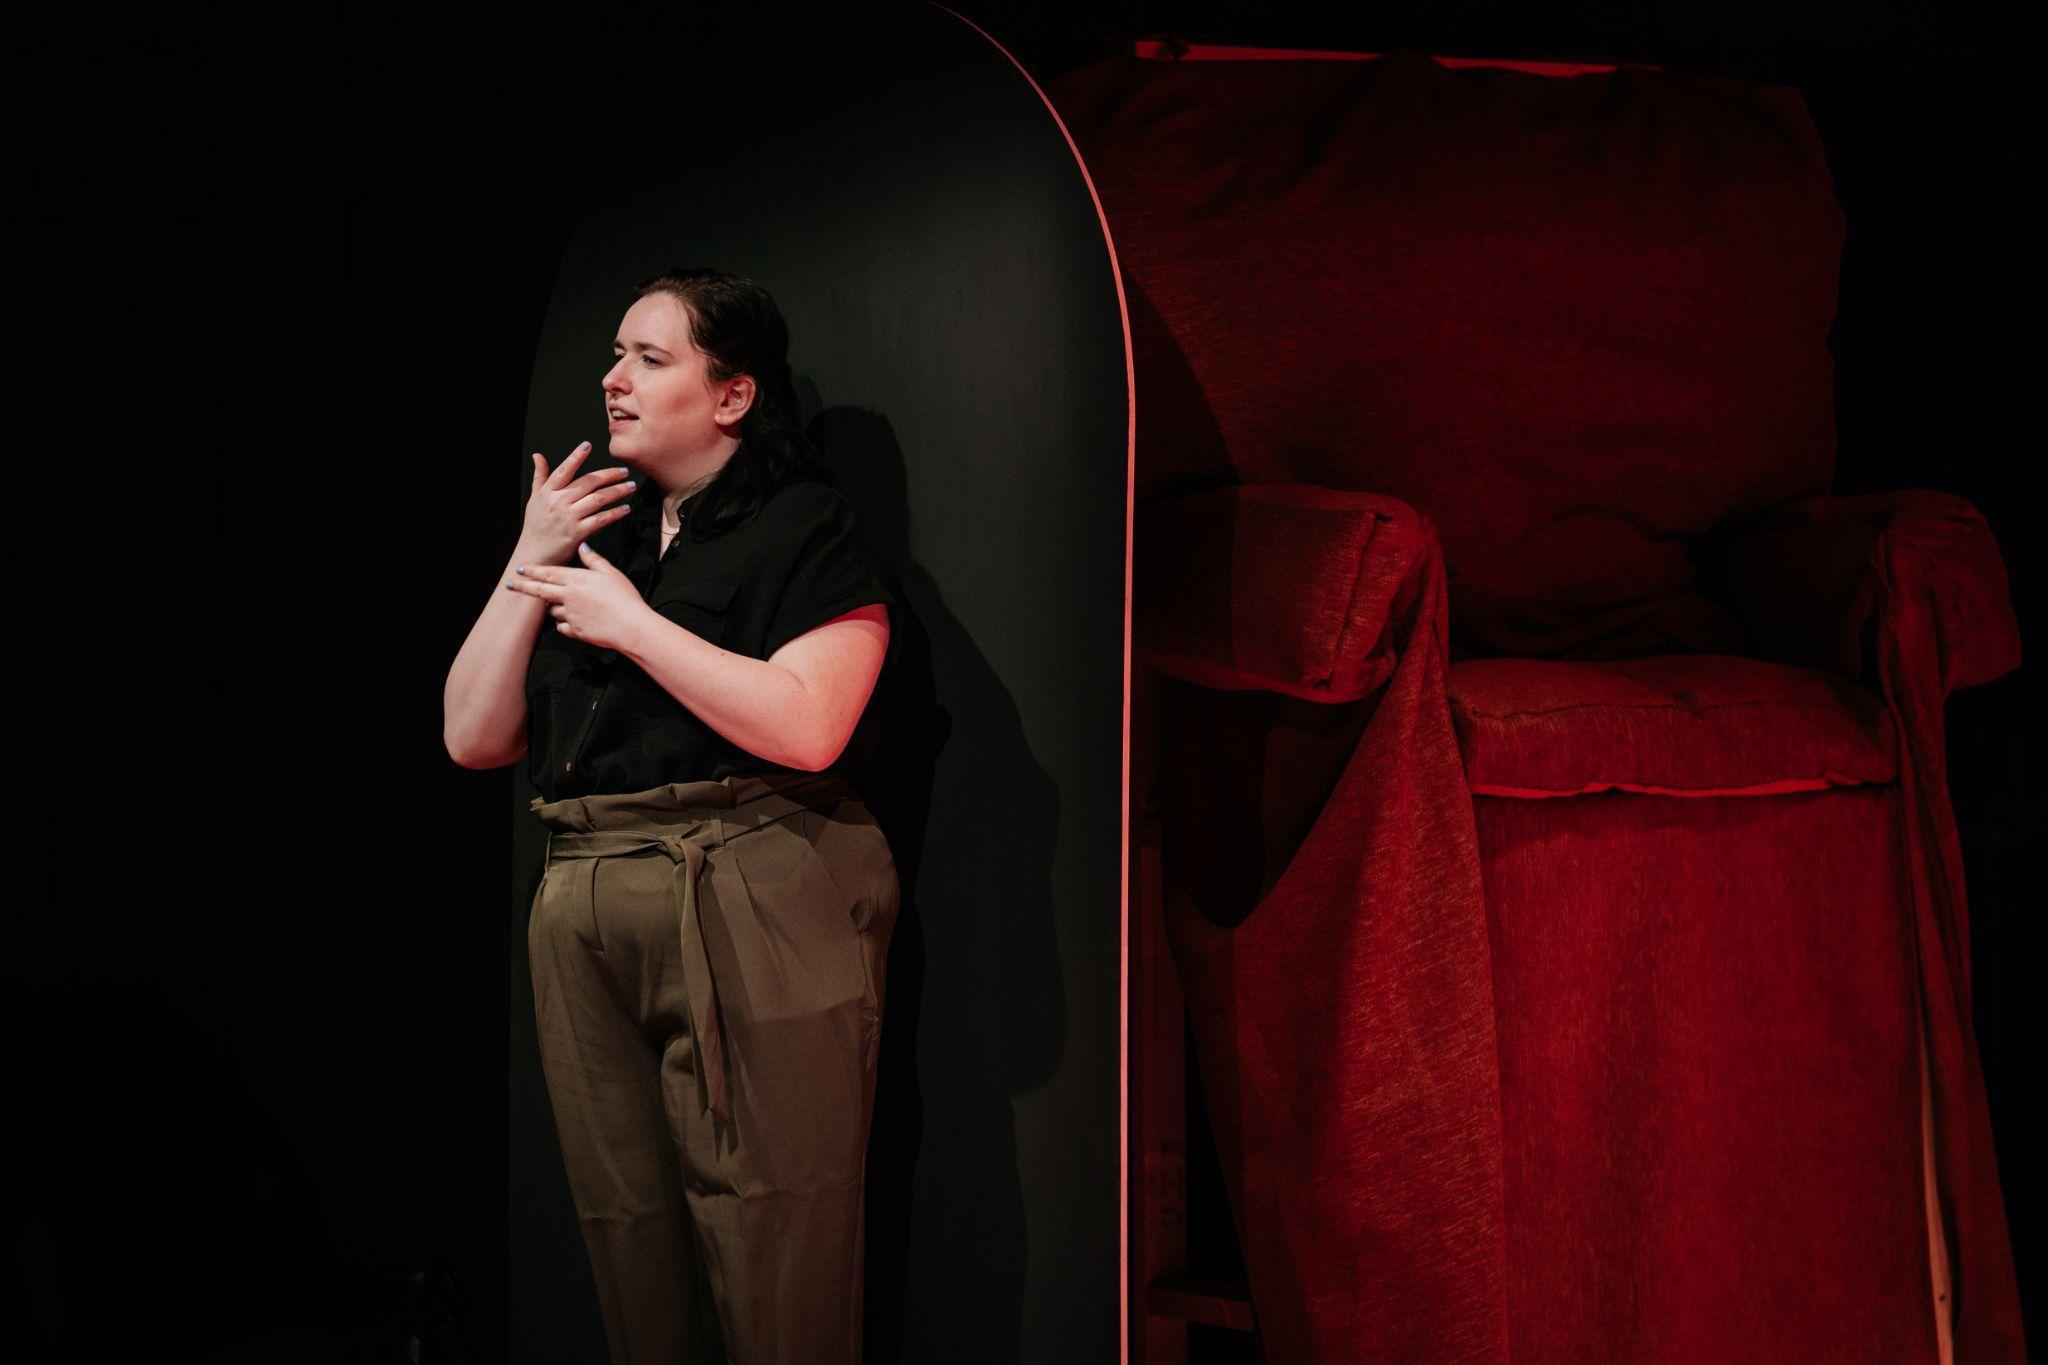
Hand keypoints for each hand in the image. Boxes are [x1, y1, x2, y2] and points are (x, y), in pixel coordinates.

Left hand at [504, 541, 652, 652]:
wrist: (630, 626)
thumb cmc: (625, 598)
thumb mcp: (611, 573)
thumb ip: (594, 560)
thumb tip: (583, 546)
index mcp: (577, 580)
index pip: (548, 572)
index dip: (533, 571)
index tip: (520, 569)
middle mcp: (569, 596)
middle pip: (540, 590)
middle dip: (522, 587)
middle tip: (509, 585)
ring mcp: (570, 615)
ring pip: (552, 610)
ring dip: (551, 607)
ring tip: (556, 605)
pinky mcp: (575, 631)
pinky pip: (562, 627)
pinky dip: (564, 624)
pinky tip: (571, 622)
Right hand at [517, 441, 634, 562]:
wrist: (534, 555)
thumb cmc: (535, 527)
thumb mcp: (534, 499)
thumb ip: (540, 477)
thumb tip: (538, 456)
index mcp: (547, 492)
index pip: (563, 470)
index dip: (575, 457)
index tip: (587, 445)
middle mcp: (557, 502)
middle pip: (587, 482)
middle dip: (609, 475)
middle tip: (624, 471)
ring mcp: (568, 517)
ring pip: (598, 499)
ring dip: (617, 491)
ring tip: (630, 487)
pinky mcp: (577, 533)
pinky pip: (600, 519)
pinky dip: (615, 513)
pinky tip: (625, 509)